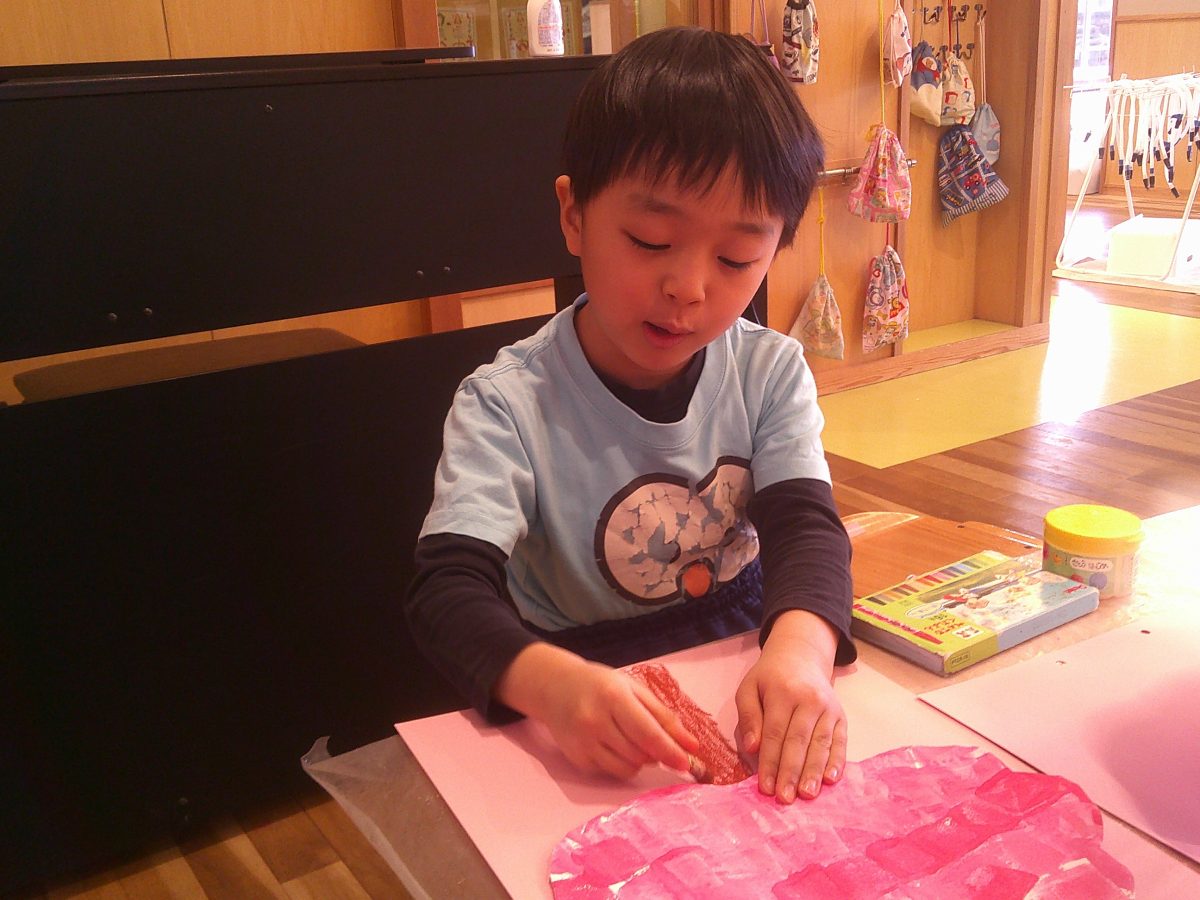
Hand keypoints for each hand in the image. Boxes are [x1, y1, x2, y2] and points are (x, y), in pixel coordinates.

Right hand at [495, 642, 699, 779]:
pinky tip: (611, 744)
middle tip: (653, 740)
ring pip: (627, 768)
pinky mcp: (577, 759)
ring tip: (631, 739)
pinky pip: (611, 772)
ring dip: (639, 760)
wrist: (555, 688)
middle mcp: (595, 721)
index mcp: (613, 696)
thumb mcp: (632, 689)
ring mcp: (583, 742)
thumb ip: (663, 716)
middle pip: (639, 753)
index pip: (647, 732)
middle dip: (655, 753)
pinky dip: (620, 764)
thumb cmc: (600, 685)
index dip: (670, 750)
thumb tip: (691, 745)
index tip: (686, 763)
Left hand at [735, 610, 845, 803]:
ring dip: (814, 771)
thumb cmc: (770, 678)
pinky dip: (837, 761)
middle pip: (799, 741)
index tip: (765, 787)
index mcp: (782, 692)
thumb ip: (749, 716)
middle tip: (785, 798)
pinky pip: (840, 741)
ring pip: (821, 744)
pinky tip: (831, 779)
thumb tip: (752, 747)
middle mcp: (809, 699)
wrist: (801, 657)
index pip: (775, 733)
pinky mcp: (841, 716)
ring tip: (808, 794)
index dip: (770, 762)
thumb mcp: (749, 688)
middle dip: (791, 772)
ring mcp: (829, 708)